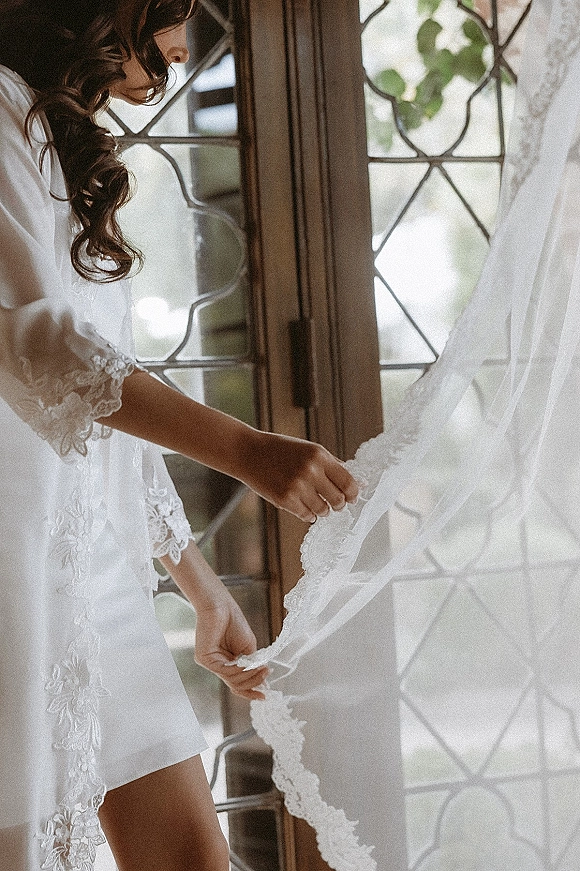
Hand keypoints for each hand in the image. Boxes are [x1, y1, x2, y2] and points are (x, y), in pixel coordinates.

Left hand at [193, 598, 268, 700]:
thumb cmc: (234, 621)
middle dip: (253, 682)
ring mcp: (209, 663)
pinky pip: (224, 671)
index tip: (265, 696)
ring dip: (249, 676)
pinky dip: (238, 670)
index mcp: (226, 662)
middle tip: (266, 674)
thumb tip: (263, 683)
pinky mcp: (204, 659)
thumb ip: (252, 664)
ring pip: (231, 680)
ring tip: (262, 668)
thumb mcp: (248, 647)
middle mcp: (217, 665)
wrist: (221, 605)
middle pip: (235, 685)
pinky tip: (248, 665)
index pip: (237, 683)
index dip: (250, 691)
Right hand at [239, 431, 358, 522]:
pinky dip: (308, 514)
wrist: (248, 452)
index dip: (353, 493)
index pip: (348, 482)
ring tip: (315, 501)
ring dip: (322, 510)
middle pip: (338, 500)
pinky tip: (302, 505)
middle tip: (334, 503)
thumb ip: (333, 466)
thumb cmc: (282, 450)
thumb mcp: (309, 450)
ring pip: (323, 511)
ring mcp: (297, 487)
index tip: (351, 497)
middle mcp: (310, 471)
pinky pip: (306, 515)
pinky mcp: (284, 500)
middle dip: (338, 504)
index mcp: (319, 456)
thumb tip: (358, 483)